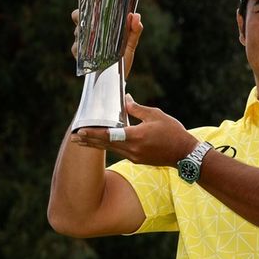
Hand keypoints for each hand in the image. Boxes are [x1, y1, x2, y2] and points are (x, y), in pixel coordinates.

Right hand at [70, 0, 143, 78]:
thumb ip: (134, 32)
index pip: (89, 6)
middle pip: (78, 15)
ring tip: (95, 40)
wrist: (116, 82)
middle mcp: (91, 31)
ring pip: (77, 30)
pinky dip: (81, 48)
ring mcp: (83, 42)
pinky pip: (76, 46)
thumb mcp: (131, 46)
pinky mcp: (80, 54)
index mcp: (103, 24)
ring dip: (83, 32)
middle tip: (84, 17)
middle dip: (80, 14)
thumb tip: (136, 16)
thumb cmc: (123, 62)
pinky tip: (89, 53)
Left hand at [71, 94, 197, 166]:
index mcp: (136, 136)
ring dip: (96, 145)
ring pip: (111, 149)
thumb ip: (137, 109)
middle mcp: (132, 149)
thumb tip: (125, 99)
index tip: (79, 131)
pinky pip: (119, 152)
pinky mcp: (137, 160)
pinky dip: (109, 146)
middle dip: (89, 141)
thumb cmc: (172, 132)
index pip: (109, 135)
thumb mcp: (155, 115)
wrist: (184, 153)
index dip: (93, 133)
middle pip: (105, 145)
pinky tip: (104, 143)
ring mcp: (134, 156)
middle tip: (74, 138)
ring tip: (83, 142)